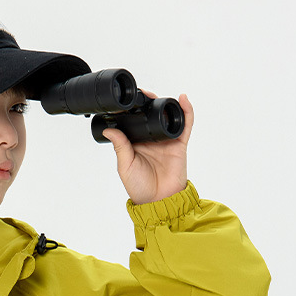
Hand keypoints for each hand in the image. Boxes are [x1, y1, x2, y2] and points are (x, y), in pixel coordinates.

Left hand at [102, 90, 192, 204]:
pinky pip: (185, 125)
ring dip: (165, 103)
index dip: (133, 110)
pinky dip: (187, 111)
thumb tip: (109, 129)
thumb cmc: (139, 187)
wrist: (159, 200)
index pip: (135, 121)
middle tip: (142, 94)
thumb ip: (120, 147)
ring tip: (156, 95)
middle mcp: (152, 139)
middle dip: (148, 102)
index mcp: (137, 143)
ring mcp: (166, 140)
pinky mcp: (179, 144)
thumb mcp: (125, 166)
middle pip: (151, 115)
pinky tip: (183, 99)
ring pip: (168, 116)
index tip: (128, 100)